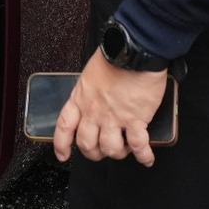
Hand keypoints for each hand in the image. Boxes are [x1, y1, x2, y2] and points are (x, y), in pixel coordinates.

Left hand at [54, 49, 167, 167]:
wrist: (133, 51)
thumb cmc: (114, 54)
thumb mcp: (91, 73)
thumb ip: (91, 88)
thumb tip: (97, 94)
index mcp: (80, 98)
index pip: (64, 126)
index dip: (61, 144)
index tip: (63, 155)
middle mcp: (94, 111)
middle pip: (87, 144)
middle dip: (94, 153)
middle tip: (102, 151)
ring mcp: (114, 118)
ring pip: (110, 149)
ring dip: (118, 153)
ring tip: (125, 148)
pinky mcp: (135, 120)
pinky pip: (138, 146)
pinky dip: (144, 155)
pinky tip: (147, 158)